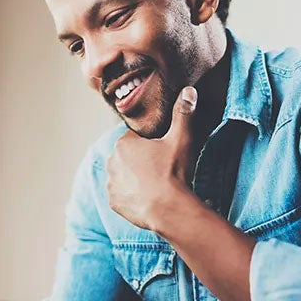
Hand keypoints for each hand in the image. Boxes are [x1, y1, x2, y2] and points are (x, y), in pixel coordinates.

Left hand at [107, 86, 198, 230]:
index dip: (151, 145)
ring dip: (135, 178)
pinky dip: (131, 196)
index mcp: (124, 143)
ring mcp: (111, 183)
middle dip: (141, 161)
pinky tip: (147, 198)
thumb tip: (189, 90)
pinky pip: (122, 195)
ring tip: (155, 185)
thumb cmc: (173, 172)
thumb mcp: (181, 139)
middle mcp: (112, 161)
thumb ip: (183, 113)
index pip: (136, 138)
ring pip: (123, 175)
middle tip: (161, 169)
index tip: (163, 153)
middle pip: (128, 156)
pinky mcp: (114, 202)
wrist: (170, 209)